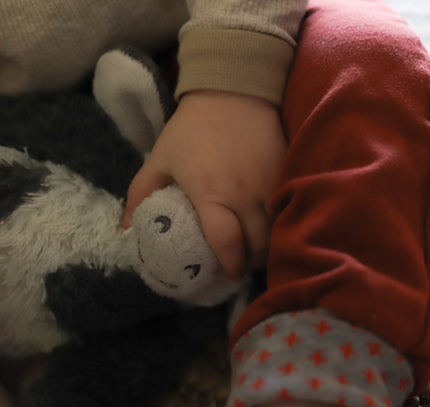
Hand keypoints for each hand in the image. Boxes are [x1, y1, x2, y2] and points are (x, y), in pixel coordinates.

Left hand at [122, 90, 287, 279]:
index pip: (226, 242)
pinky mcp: (286, 174)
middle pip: (257, 245)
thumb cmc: (192, 128)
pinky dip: (279, 226)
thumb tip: (125, 230)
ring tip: (254, 248)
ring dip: (266, 247)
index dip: (229, 264)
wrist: (233, 91)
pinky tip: (268, 226)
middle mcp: (244, 194)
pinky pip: (286, 211)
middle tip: (240, 263)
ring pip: (276, 232)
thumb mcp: (160, 158)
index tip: (226, 273)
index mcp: (211, 193)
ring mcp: (269, 185)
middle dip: (250, 262)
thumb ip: (139, 194)